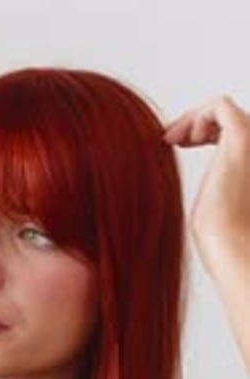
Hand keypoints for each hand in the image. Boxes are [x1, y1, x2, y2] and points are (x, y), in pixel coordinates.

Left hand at [164, 96, 249, 281]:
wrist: (226, 238)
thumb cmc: (220, 230)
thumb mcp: (218, 197)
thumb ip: (219, 180)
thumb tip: (204, 177)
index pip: (233, 133)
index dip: (205, 132)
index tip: (178, 143)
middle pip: (229, 120)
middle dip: (197, 124)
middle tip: (171, 139)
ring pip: (224, 111)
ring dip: (194, 120)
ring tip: (174, 140)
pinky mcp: (242, 135)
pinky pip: (220, 106)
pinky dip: (198, 116)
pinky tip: (184, 140)